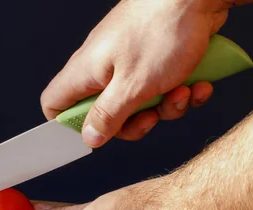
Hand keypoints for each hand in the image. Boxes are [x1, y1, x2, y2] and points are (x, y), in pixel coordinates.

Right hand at [41, 0, 231, 146]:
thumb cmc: (162, 29)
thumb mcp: (133, 86)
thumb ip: (108, 116)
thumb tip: (89, 137)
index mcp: (86, 72)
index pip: (55, 104)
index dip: (70, 124)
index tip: (99, 132)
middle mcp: (103, 67)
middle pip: (105, 113)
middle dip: (134, 122)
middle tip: (151, 116)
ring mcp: (130, 62)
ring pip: (139, 103)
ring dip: (166, 106)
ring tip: (183, 90)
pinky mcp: (156, 58)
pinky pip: (162, 88)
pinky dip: (182, 90)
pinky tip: (197, 83)